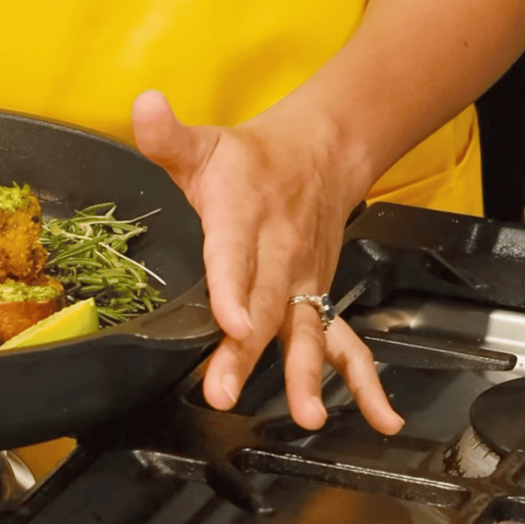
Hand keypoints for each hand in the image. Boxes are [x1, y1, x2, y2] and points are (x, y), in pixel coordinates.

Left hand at [131, 90, 403, 434]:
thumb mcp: (205, 143)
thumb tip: (144, 105)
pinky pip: (346, 344)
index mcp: (244, 216)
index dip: (233, 291)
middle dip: (247, 353)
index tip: (233, 324)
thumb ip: (168, 136)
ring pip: (306, 331)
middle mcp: (280, 255)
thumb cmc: (253, 160)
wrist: (322, 152)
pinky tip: (380, 418)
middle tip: (226, 390)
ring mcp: (304, 283)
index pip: (235, 255)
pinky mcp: (318, 301)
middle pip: (264, 306)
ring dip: (307, 375)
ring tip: (306, 414)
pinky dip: (364, 382)